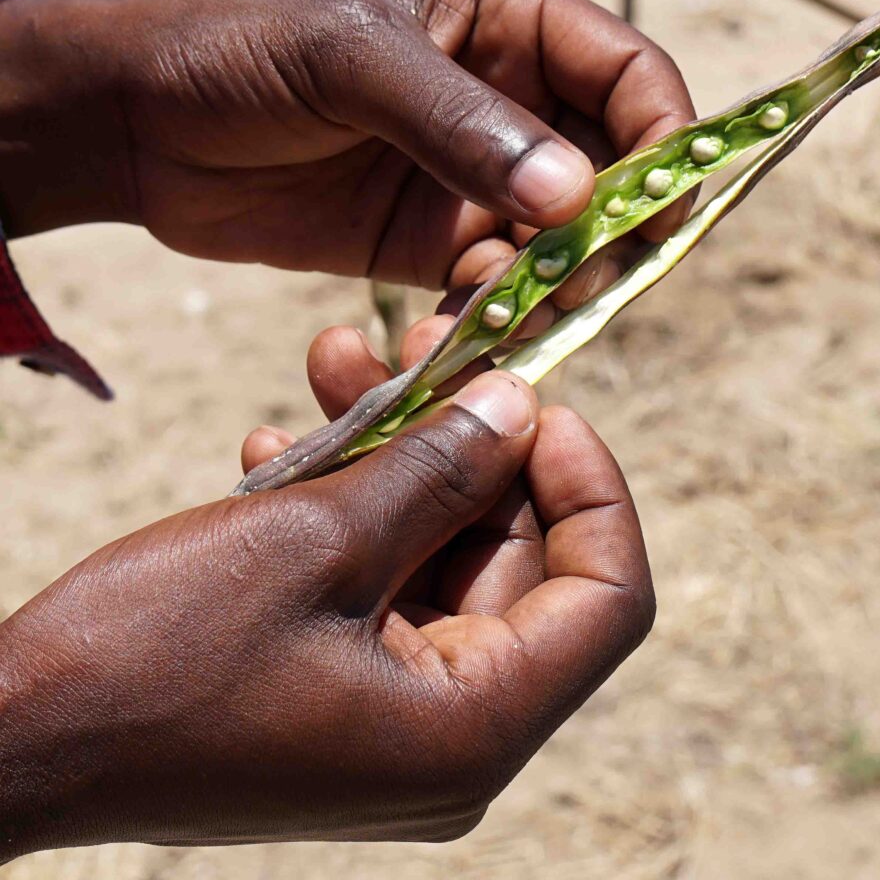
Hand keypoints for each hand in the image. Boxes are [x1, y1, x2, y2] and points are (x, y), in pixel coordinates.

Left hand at [0, 0, 693, 303]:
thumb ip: (463, 126)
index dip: (663, 139)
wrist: (143, 123)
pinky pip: (494, 287)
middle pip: (610, 169)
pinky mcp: (432, 242)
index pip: (629, 74)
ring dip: (550, 286)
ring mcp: (471, 177)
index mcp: (504, 18)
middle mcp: (505, 99)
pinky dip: (493, 316)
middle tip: (586, 282)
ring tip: (507, 315)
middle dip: (611, 231)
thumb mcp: (351, 60)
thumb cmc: (240, 48)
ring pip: (557, 242)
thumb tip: (576, 199)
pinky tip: (457, 335)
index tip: (654, 210)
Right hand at [0, 327, 653, 858]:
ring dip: (400, 459)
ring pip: (447, 555)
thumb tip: (520, 407)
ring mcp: (399, 712)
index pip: (610, 596)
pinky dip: (355, 508)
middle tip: (426, 353)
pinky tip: (286, 446)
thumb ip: (437, 471)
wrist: (18, 736)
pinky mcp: (346, 685)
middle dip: (476, 447)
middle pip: (525, 561)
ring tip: (338, 370)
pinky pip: (387, 578)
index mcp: (474, 725)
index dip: (591, 484)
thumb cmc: (155, 656)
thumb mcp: (314, 540)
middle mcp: (455, 733)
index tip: (537, 401)